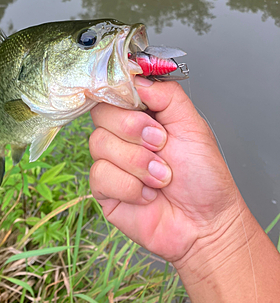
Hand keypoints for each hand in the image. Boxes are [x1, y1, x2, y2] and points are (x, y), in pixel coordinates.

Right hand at [89, 77, 240, 262]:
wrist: (205, 223)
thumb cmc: (203, 177)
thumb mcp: (192, 124)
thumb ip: (167, 95)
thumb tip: (137, 79)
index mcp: (143, 115)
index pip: (114, 91)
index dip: (121, 95)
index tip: (138, 106)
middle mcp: (123, 135)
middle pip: (101, 113)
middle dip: (133, 130)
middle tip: (161, 144)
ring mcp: (112, 161)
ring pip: (99, 143)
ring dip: (137, 162)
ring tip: (161, 176)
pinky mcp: (104, 188)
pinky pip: (100, 175)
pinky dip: (129, 186)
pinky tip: (148, 194)